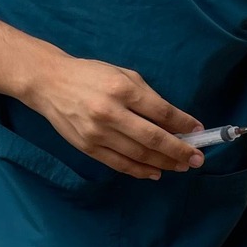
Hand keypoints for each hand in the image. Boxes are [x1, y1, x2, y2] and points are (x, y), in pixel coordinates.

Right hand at [19, 48, 204, 179]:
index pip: (161, 112)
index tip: (198, 130)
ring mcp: (98, 133)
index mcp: (122, 90)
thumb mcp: (121, 74)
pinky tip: (156, 172)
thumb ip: (147, 96)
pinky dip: (140, 171)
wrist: (49, 83)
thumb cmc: (90, 75)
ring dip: (164, 163)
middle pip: (153, 138)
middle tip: (197, 159)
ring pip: (139, 155)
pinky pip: (120, 164)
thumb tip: (173, 120)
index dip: (183, 123)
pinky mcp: (88, 147)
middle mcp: (110, 113)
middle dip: (179, 151)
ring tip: (181, 166)